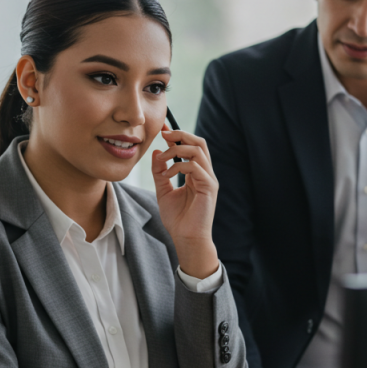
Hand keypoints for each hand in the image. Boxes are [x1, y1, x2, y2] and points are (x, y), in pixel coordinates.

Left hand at [151, 126, 218, 278]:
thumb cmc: (177, 219)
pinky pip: (195, 167)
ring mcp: (209, 179)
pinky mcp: (209, 187)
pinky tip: (167, 173)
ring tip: (162, 158)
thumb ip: (160, 172)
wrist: (186, 239)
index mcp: (196, 173)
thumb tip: (156, 152)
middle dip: (181, 134)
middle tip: (163, 133)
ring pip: (198, 150)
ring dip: (177, 149)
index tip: (162, 129)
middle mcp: (205, 173)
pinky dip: (178, 166)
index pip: (191, 146)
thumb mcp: (163, 191)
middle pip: (199, 142)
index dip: (178, 135)